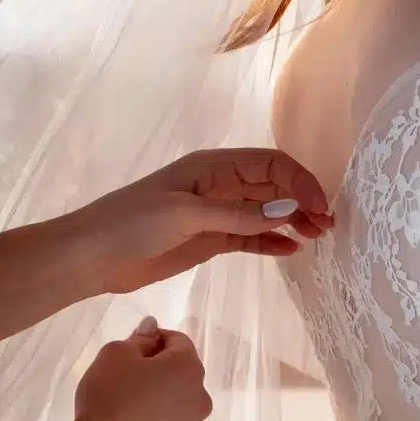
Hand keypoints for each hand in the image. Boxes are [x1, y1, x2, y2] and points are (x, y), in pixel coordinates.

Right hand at [55, 319, 212, 420]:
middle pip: (182, 377)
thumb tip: (152, 328)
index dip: (155, 340)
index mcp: (188, 369)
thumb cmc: (108, 398)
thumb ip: (139, 338)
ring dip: (162, 404)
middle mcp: (200, 400)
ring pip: (179, 409)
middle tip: (128, 382)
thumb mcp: (115, 354)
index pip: (178, 342)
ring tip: (130, 413)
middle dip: (161, 374)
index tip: (132, 350)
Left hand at [71, 149, 335, 295]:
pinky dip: (271, 241)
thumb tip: (287, 211)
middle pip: (273, 187)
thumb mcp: (184, 215)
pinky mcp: (208, 239)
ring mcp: (214, 213)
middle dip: (302, 201)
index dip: (299, 181)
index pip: (270, 165)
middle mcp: (218, 185)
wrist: (91, 256)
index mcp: (211, 167)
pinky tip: (291, 251)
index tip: (318, 208)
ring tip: (317, 238)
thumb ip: (235, 214)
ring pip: (264, 212)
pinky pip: (249, 236)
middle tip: (328, 227)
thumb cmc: (130, 224)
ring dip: (292, 222)